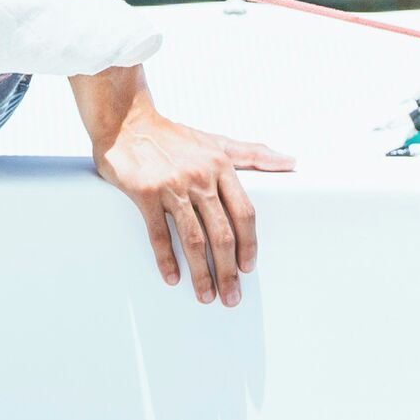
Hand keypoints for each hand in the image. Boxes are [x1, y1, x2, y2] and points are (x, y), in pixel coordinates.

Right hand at [93, 104, 291, 305]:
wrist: (128, 123)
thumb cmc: (175, 137)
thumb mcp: (217, 142)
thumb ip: (254, 154)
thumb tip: (291, 162)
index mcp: (220, 166)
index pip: (244, 212)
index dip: (249, 244)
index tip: (248, 268)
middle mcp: (200, 177)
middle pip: (221, 233)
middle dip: (228, 270)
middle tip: (231, 297)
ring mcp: (172, 186)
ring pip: (193, 239)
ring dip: (201, 274)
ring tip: (206, 296)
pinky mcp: (145, 193)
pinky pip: (159, 234)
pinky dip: (166, 260)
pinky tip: (173, 278)